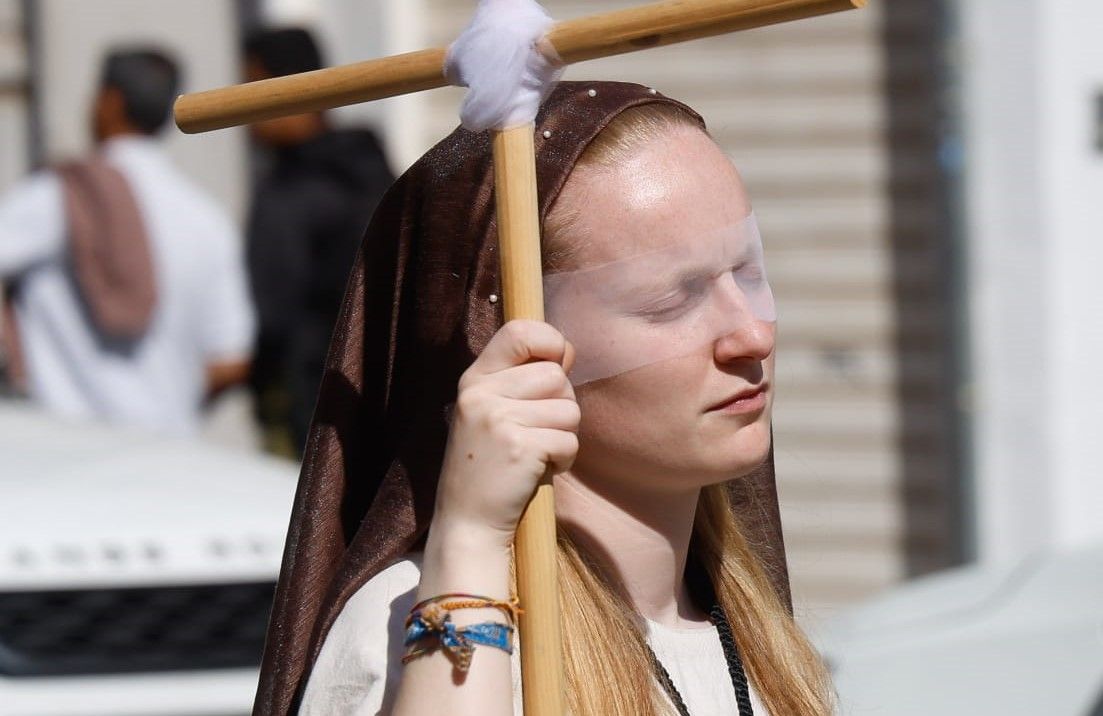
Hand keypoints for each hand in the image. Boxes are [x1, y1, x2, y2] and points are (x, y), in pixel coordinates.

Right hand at [432, 319, 578, 549]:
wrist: (467, 521)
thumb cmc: (489, 465)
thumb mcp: (492, 412)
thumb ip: (523, 380)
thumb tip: (567, 350)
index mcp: (475, 379)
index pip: (520, 331)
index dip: (550, 341)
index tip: (556, 365)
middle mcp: (481, 393)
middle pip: (556, 376)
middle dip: (561, 406)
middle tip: (538, 432)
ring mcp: (497, 419)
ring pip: (569, 410)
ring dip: (564, 436)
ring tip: (536, 453)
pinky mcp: (518, 447)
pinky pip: (569, 441)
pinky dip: (564, 459)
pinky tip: (538, 470)